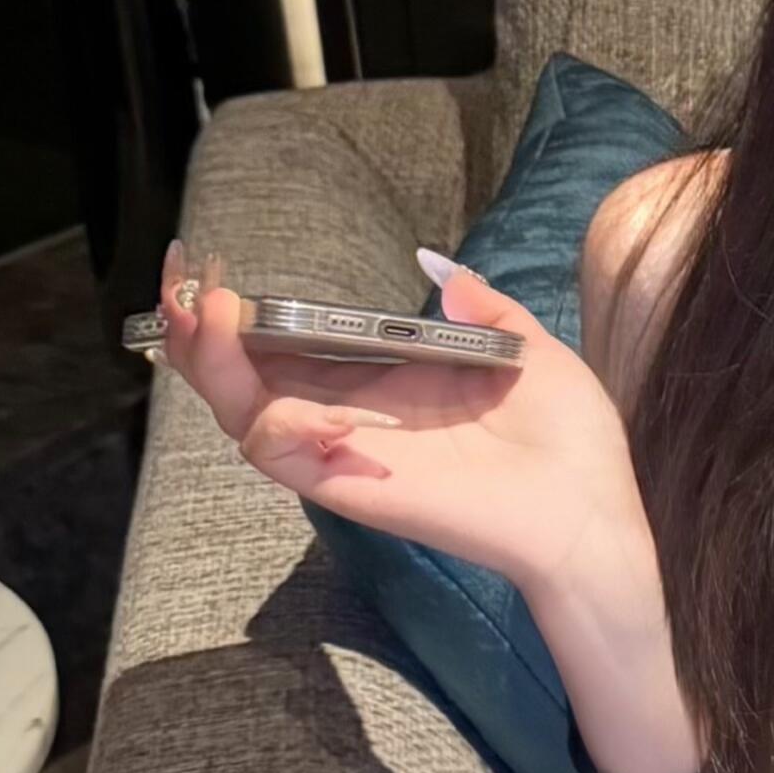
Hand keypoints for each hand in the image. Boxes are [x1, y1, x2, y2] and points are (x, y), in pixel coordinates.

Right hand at [153, 238, 657, 615]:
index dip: (239, 313)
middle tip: (182, 283)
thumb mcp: (530, 351)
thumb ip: (481, 308)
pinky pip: (283, 460)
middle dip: (196, 333)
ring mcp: (345, 453)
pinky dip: (280, 425)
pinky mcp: (353, 488)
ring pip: (241, 416)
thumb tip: (434, 263)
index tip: (211, 266)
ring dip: (214, 365)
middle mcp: (349, 418)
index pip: (285, 348)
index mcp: (382, 384)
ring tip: (211, 316)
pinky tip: (309, 406)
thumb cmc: (570, 442)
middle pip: (240, 380)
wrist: (591, 509)